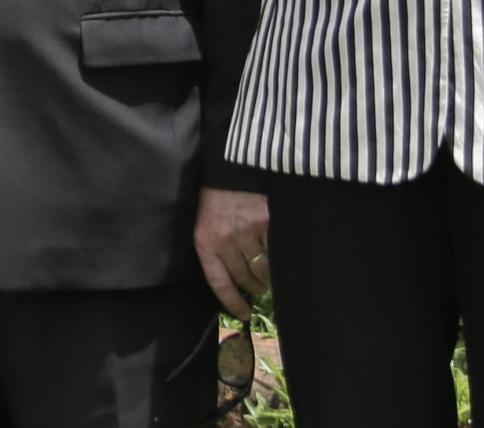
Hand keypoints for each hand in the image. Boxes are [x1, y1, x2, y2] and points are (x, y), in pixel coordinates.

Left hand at [194, 188, 269, 317]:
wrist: (230, 169)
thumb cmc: (217, 202)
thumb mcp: (206, 228)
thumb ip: (217, 254)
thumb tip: (237, 286)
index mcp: (205, 243)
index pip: (220, 284)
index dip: (233, 304)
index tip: (244, 315)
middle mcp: (225, 239)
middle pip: (245, 278)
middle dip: (254, 288)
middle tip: (260, 289)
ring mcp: (247, 230)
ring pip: (263, 267)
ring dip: (268, 275)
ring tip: (269, 274)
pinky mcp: (266, 220)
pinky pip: (275, 250)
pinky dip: (278, 256)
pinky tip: (278, 253)